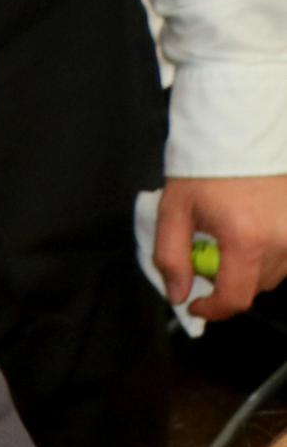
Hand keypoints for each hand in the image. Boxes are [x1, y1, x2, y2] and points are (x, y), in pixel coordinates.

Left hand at [163, 175, 286, 317]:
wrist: (237, 136)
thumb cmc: (203, 172)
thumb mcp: (173, 213)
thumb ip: (171, 259)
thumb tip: (178, 295)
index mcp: (247, 239)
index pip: (236, 298)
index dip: (213, 310)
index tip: (195, 304)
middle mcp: (281, 240)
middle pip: (254, 288)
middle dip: (225, 282)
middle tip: (205, 253)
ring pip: (273, 275)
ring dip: (247, 269)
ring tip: (226, 237)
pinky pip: (286, 257)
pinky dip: (266, 255)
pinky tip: (248, 231)